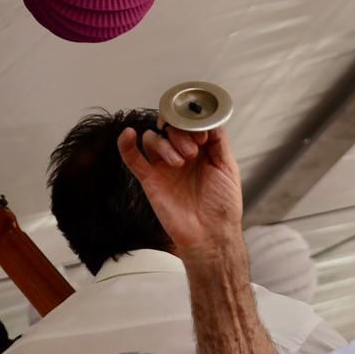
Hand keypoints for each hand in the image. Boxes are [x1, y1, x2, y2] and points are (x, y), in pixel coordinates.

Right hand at [117, 125, 244, 256]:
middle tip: (192, 151)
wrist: (212, 234)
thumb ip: (218, 141)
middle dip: (180, 134)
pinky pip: (132, 158)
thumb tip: (208, 119)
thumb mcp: (228, 167)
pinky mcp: (150, 180)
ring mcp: (163, 168)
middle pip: (169, 128)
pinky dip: (126, 144)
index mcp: (201, 152)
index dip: (191, 123)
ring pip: (151, 139)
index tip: (201, 135)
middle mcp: (180, 156)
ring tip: (180, 162)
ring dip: (164, 144)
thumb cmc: (223, 205)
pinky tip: (129, 134)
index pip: (187, 125)